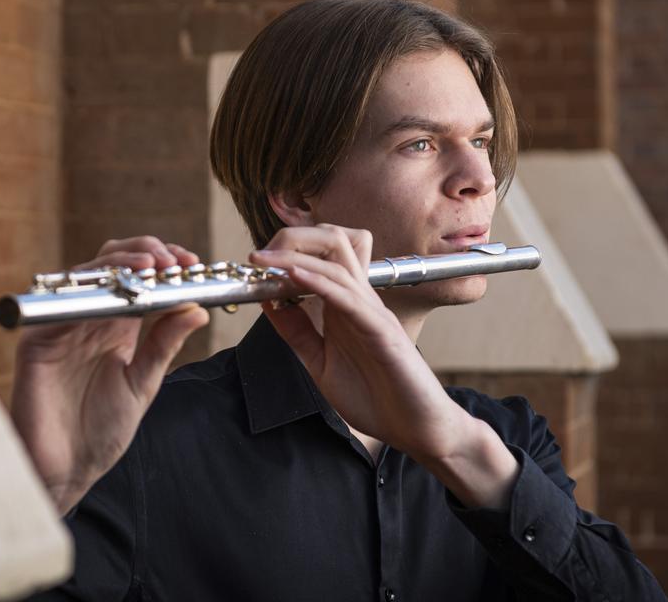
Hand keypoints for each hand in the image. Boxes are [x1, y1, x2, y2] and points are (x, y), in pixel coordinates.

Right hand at [10, 236, 208, 514]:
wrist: (68, 470)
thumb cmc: (102, 430)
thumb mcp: (143, 382)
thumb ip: (165, 343)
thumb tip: (198, 308)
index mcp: (116, 325)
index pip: (137, 275)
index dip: (163, 260)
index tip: (191, 262)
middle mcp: (88, 318)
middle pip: (111, 262)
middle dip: (144, 251)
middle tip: (171, 261)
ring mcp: (62, 327)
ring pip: (85, 274)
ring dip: (119, 262)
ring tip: (151, 266)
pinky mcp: (38, 342)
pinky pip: (56, 305)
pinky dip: (84, 291)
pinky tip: (111, 291)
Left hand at [249, 224, 468, 459]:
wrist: (415, 428)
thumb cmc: (375, 396)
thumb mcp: (320, 363)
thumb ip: (297, 333)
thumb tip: (268, 303)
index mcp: (345, 305)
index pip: (319, 257)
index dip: (285, 250)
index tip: (251, 262)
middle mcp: (360, 300)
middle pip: (331, 244)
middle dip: (291, 240)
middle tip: (256, 255)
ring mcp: (373, 313)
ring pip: (337, 264)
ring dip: (295, 257)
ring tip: (262, 259)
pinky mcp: (382, 332)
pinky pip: (348, 298)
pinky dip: (319, 283)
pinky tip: (294, 277)